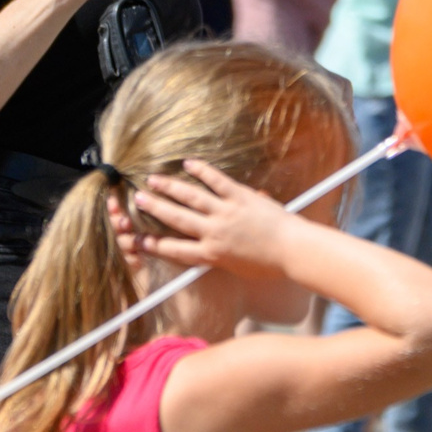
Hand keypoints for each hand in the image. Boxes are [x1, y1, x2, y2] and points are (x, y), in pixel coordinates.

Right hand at [125, 158, 296, 279]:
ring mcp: (226, 213)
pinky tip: (188, 163)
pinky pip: (216, 180)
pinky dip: (202, 170)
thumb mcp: (240, 267)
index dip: (154, 244)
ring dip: (169, 187)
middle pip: (176, 219)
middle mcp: (214, 233)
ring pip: (191, 197)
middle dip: (154, 208)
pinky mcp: (240, 197)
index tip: (138, 239)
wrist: (294, 250)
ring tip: (152, 180)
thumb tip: (216, 247)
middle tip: (137, 199)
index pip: (175, 249)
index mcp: (212, 255)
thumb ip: (223, 256)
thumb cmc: (270, 265)